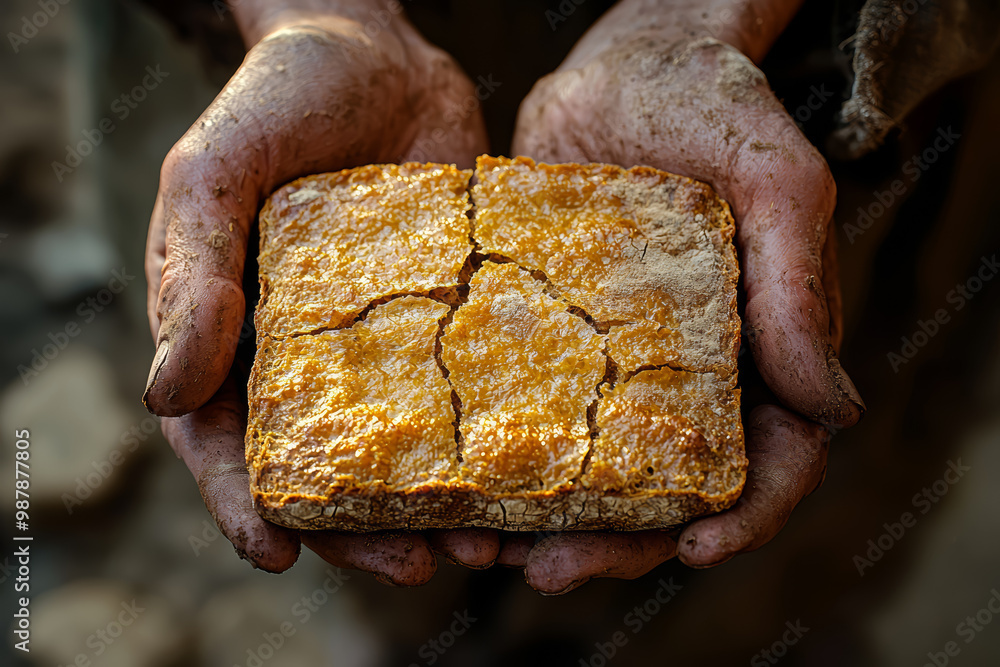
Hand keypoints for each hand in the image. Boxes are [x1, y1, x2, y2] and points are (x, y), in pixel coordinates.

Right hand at [144, 0, 497, 579]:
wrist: (376, 46)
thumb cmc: (275, 99)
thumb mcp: (212, 174)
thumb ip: (190, 274)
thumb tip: (166, 395)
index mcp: (235, 333)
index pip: (225, 438)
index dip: (244, 504)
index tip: (277, 554)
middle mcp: (310, 351)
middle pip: (327, 464)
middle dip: (363, 527)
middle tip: (416, 566)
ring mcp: (386, 337)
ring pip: (406, 443)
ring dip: (439, 500)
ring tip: (487, 542)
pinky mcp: (450, 312)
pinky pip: (468, 384)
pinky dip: (493, 431)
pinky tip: (534, 461)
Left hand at [507, 0, 859, 592]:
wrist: (622, 63)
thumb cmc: (716, 109)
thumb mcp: (776, 186)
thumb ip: (801, 292)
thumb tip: (832, 412)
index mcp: (760, 355)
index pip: (772, 463)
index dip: (742, 518)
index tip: (696, 549)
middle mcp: (689, 375)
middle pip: (665, 491)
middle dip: (618, 543)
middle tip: (552, 574)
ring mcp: (616, 362)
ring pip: (590, 471)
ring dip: (545, 523)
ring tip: (485, 550)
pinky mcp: (552, 337)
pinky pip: (529, 413)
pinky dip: (499, 459)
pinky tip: (455, 483)